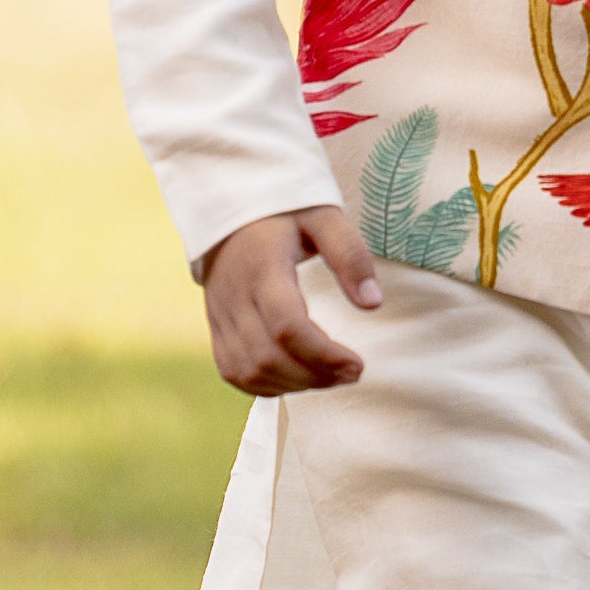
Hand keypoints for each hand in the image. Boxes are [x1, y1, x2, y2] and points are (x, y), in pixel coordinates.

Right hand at [201, 206, 382, 396]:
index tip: (357, 364)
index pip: (287, 326)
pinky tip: (297, 377)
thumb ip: (350, 256)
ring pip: (249, 371)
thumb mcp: (324, 217)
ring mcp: (220, 314)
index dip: (323, 355)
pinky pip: (233, 371)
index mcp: (263, 266)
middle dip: (315, 376)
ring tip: (329, 376)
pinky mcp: (215, 326)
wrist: (230, 203)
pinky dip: (265, 385)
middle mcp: (235, 295)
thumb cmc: (284, 211)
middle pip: (268, 356)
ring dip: (293, 385)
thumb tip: (373, 304)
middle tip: (351, 373)